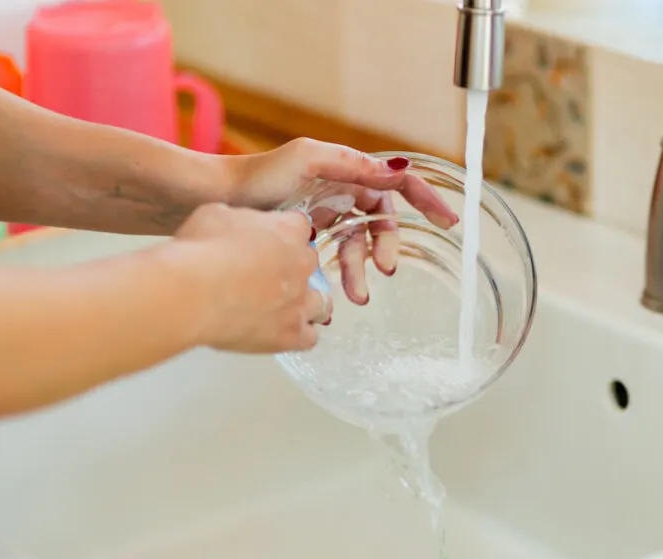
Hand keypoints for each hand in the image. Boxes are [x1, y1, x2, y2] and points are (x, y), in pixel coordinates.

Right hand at [175, 203, 328, 352]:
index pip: (299, 226)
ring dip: (307, 302)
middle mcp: (302, 266)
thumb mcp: (217, 214)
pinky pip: (309, 337)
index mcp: (287, 231)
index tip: (268, 239)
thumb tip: (243, 230)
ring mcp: (299, 303)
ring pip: (320, 303)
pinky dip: (301, 334)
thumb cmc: (200, 250)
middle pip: (310, 264)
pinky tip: (283, 331)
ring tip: (284, 307)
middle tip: (267, 274)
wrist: (192, 294)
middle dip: (294, 267)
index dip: (284, 232)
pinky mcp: (290, 335)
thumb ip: (241, 220)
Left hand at [227, 138, 458, 304]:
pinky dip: (341, 275)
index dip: (425, 199)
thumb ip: (351, 163)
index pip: (396, 184)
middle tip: (384, 270)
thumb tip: (396, 170)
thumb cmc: (256, 177)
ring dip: (361, 269)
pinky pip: (336, 259)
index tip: (447, 220)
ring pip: (358, 246)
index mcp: (346, 171)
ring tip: (356, 295)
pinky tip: (337, 293)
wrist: (215, 201)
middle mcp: (340, 192)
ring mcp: (326, 216)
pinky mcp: (308, 239)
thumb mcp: (308, 159)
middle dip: (385, 247)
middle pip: (380, 222)